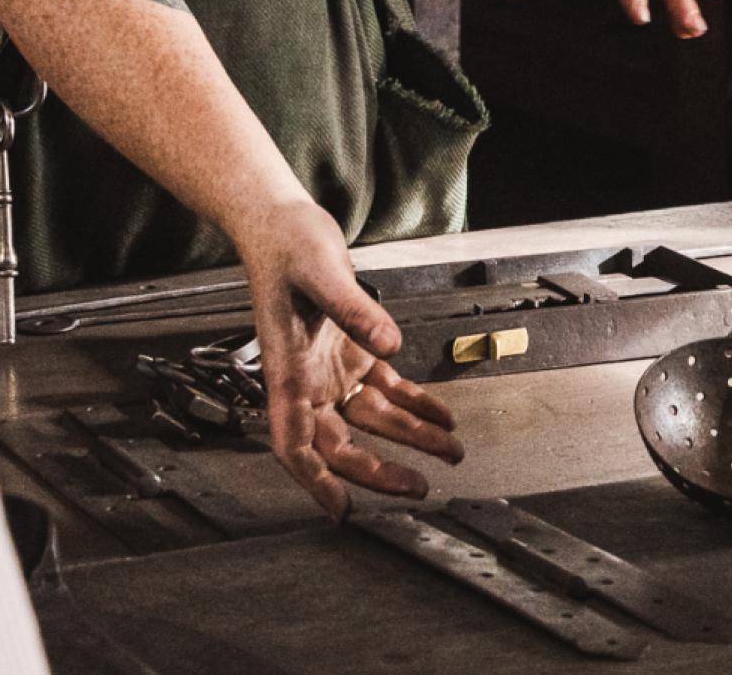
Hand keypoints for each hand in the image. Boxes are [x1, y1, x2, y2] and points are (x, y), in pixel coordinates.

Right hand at [230, 197, 461, 513]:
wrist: (281, 221)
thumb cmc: (285, 246)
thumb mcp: (321, 273)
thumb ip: (355, 311)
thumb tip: (389, 345)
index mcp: (289, 370)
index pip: (294, 443)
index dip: (314, 481)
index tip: (339, 509)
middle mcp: (309, 378)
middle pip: (341, 443)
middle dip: (379, 470)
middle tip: (418, 487)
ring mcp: (330, 367)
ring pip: (372, 420)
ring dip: (411, 438)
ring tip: (450, 452)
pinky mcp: (351, 349)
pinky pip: (386, 389)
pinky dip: (415, 404)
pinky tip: (441, 414)